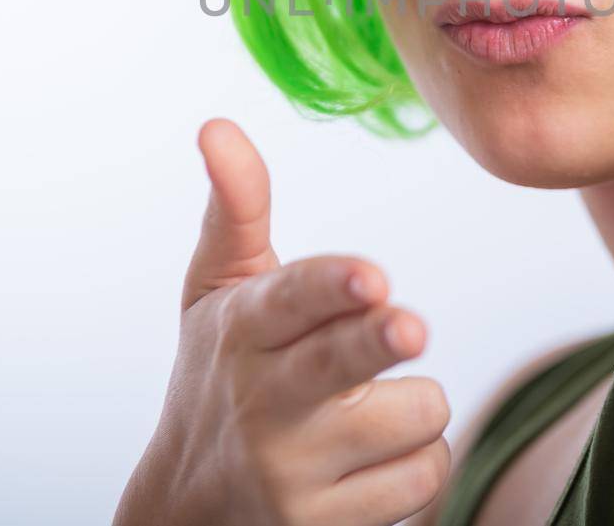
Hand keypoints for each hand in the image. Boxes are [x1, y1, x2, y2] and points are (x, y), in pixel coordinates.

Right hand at [112, 118, 449, 525]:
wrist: (189, 509)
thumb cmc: (223, 372)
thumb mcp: (216, 292)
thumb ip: (236, 208)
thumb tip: (218, 126)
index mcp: (243, 329)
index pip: (288, 300)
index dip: (330, 286)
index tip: (370, 276)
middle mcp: (263, 401)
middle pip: (336, 364)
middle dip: (375, 342)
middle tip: (409, 327)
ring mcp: (293, 472)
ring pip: (412, 419)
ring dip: (417, 407)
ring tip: (374, 409)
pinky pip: (424, 480)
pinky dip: (417, 465)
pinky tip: (375, 462)